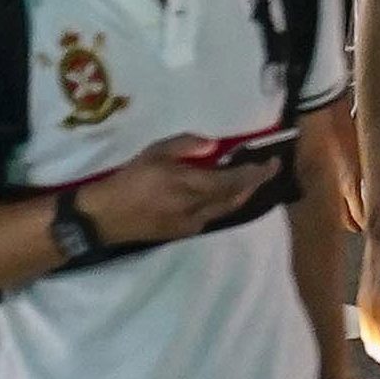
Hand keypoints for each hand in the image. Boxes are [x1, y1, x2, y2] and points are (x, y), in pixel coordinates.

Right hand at [69, 149, 257, 251]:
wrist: (107, 217)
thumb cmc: (130, 179)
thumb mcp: (154, 152)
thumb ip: (186, 145)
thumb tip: (214, 146)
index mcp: (191, 186)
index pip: (235, 181)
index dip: (257, 173)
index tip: (272, 163)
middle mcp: (198, 208)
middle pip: (236, 198)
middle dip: (253, 184)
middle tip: (264, 170)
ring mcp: (193, 223)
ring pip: (226, 209)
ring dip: (240, 194)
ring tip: (247, 179)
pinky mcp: (185, 232)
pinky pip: (213, 216)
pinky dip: (224, 203)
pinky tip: (220, 194)